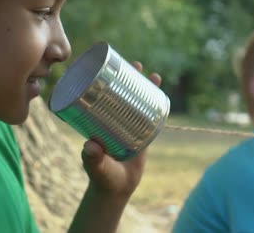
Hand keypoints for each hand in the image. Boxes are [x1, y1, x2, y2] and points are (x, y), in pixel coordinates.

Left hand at [80, 61, 161, 198]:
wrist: (117, 189)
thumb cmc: (102, 176)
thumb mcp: (96, 166)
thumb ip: (93, 158)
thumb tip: (91, 146)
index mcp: (98, 120)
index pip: (99, 94)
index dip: (105, 79)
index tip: (110, 65)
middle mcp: (112, 119)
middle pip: (120, 92)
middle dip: (129, 76)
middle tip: (137, 64)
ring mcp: (128, 125)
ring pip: (136, 101)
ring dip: (145, 87)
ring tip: (154, 76)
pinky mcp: (142, 133)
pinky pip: (149, 114)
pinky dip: (155, 104)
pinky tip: (162, 93)